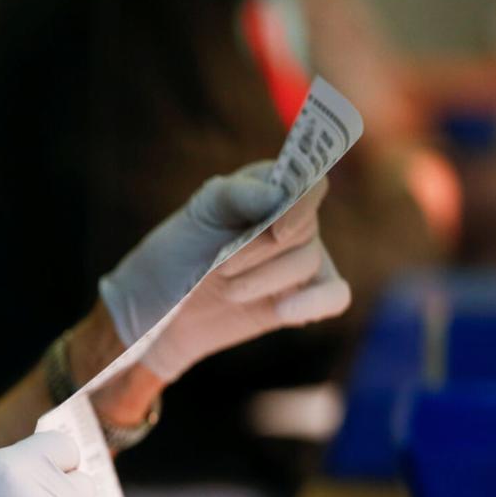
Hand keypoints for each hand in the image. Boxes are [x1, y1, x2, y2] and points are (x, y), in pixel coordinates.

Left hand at [140, 177, 351, 382]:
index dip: (300, 205)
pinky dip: (314, 304)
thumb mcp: (198, 215)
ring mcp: (298, 260)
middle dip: (261, 249)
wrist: (161, 308)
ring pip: (311, 263)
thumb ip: (236, 195)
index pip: (310, 184)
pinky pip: (334, 297)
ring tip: (227, 289)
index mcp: (270, 188)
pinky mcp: (299, 298)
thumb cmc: (178, 252)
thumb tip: (277, 195)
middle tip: (221, 265)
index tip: (276, 228)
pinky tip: (282, 312)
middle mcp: (292, 220)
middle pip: (307, 228)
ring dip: (265, 279)